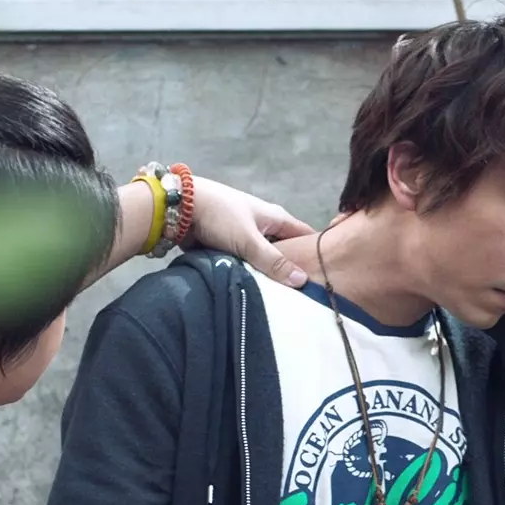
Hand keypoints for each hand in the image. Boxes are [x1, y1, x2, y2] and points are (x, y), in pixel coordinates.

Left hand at [184, 176, 314, 286]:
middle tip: (302, 295)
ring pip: (264, 258)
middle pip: (286, 250)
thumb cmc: (220, 216)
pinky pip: (246, 261)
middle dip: (291, 269)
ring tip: (279, 297)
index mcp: (276, 217)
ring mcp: (247, 234)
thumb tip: (303, 281)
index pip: (307, 235)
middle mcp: (265, 224)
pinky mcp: (229, 243)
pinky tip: (254, 289)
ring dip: (267, 273)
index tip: (325, 277)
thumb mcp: (249, 241)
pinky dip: (249, 272)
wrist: (178, 207)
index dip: (317, 253)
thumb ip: (274, 262)